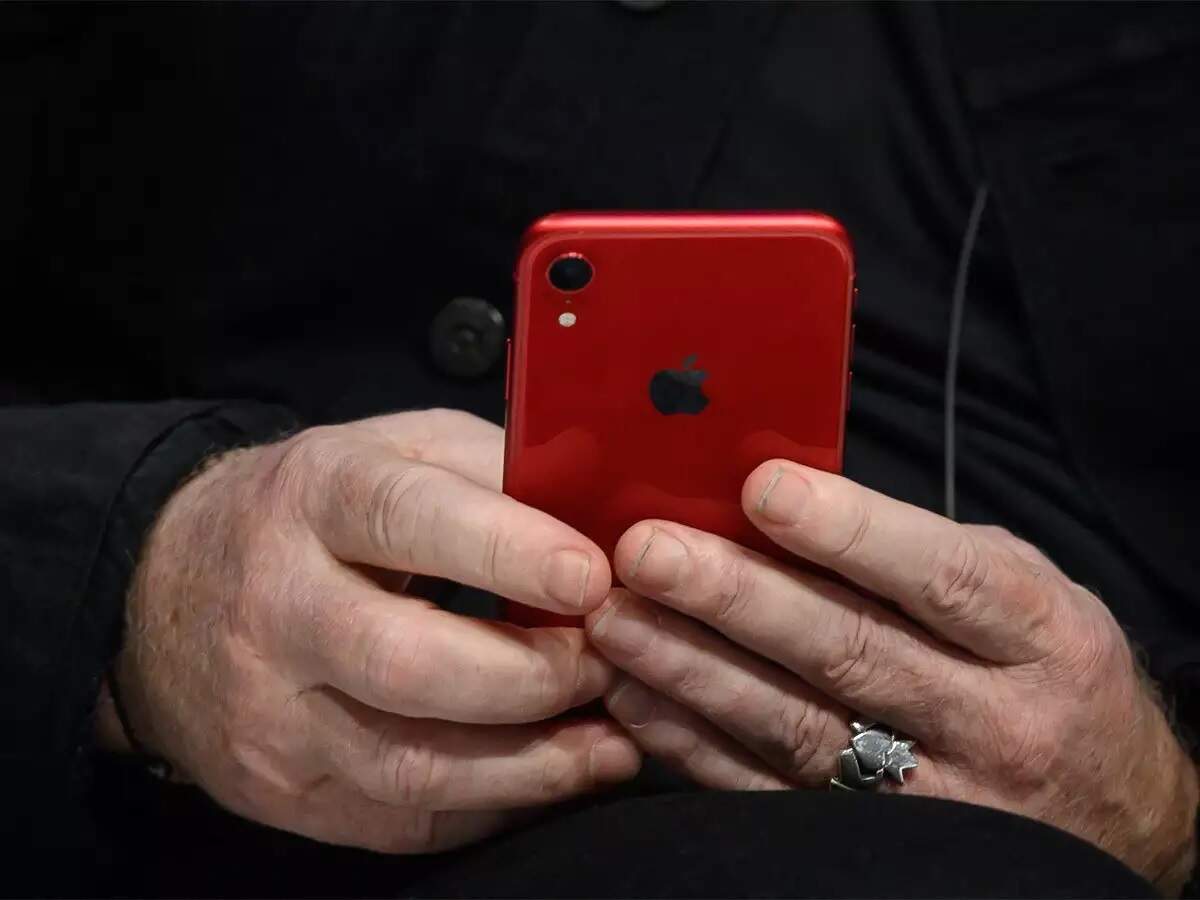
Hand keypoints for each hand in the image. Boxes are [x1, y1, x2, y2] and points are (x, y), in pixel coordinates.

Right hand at [104, 409, 639, 852]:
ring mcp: (270, 712)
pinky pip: (404, 820)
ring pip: (411, 766)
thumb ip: (492, 468)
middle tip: (605, 662)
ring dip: (533, 764)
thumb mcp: (391, 450)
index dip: (507, 551)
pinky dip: (495, 803)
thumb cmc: (316, 512)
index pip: (405, 520)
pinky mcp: (281, 788)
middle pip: (408, 663)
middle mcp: (278, 607)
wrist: (169, 593)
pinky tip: (550, 775)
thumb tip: (602, 511)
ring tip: (609, 743)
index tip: (592, 577)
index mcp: (313, 498)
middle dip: (532, 675)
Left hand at [585, 460, 1197, 893]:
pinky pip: (770, 795)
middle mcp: (993, 721)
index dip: (850, 533)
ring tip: (616, 621)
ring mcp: (932, 797)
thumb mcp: (1021, 591)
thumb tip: (777, 499)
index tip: (761, 489)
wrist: (1113, 808)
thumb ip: (920, 550)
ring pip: (797, 729)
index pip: (943, 579)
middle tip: (647, 553)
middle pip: (851, 654)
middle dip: (737, 598)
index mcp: (1041, 636)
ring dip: (693, 671)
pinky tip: (636, 700)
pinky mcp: (870, 843)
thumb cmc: (1041, 668)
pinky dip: (696, 747)